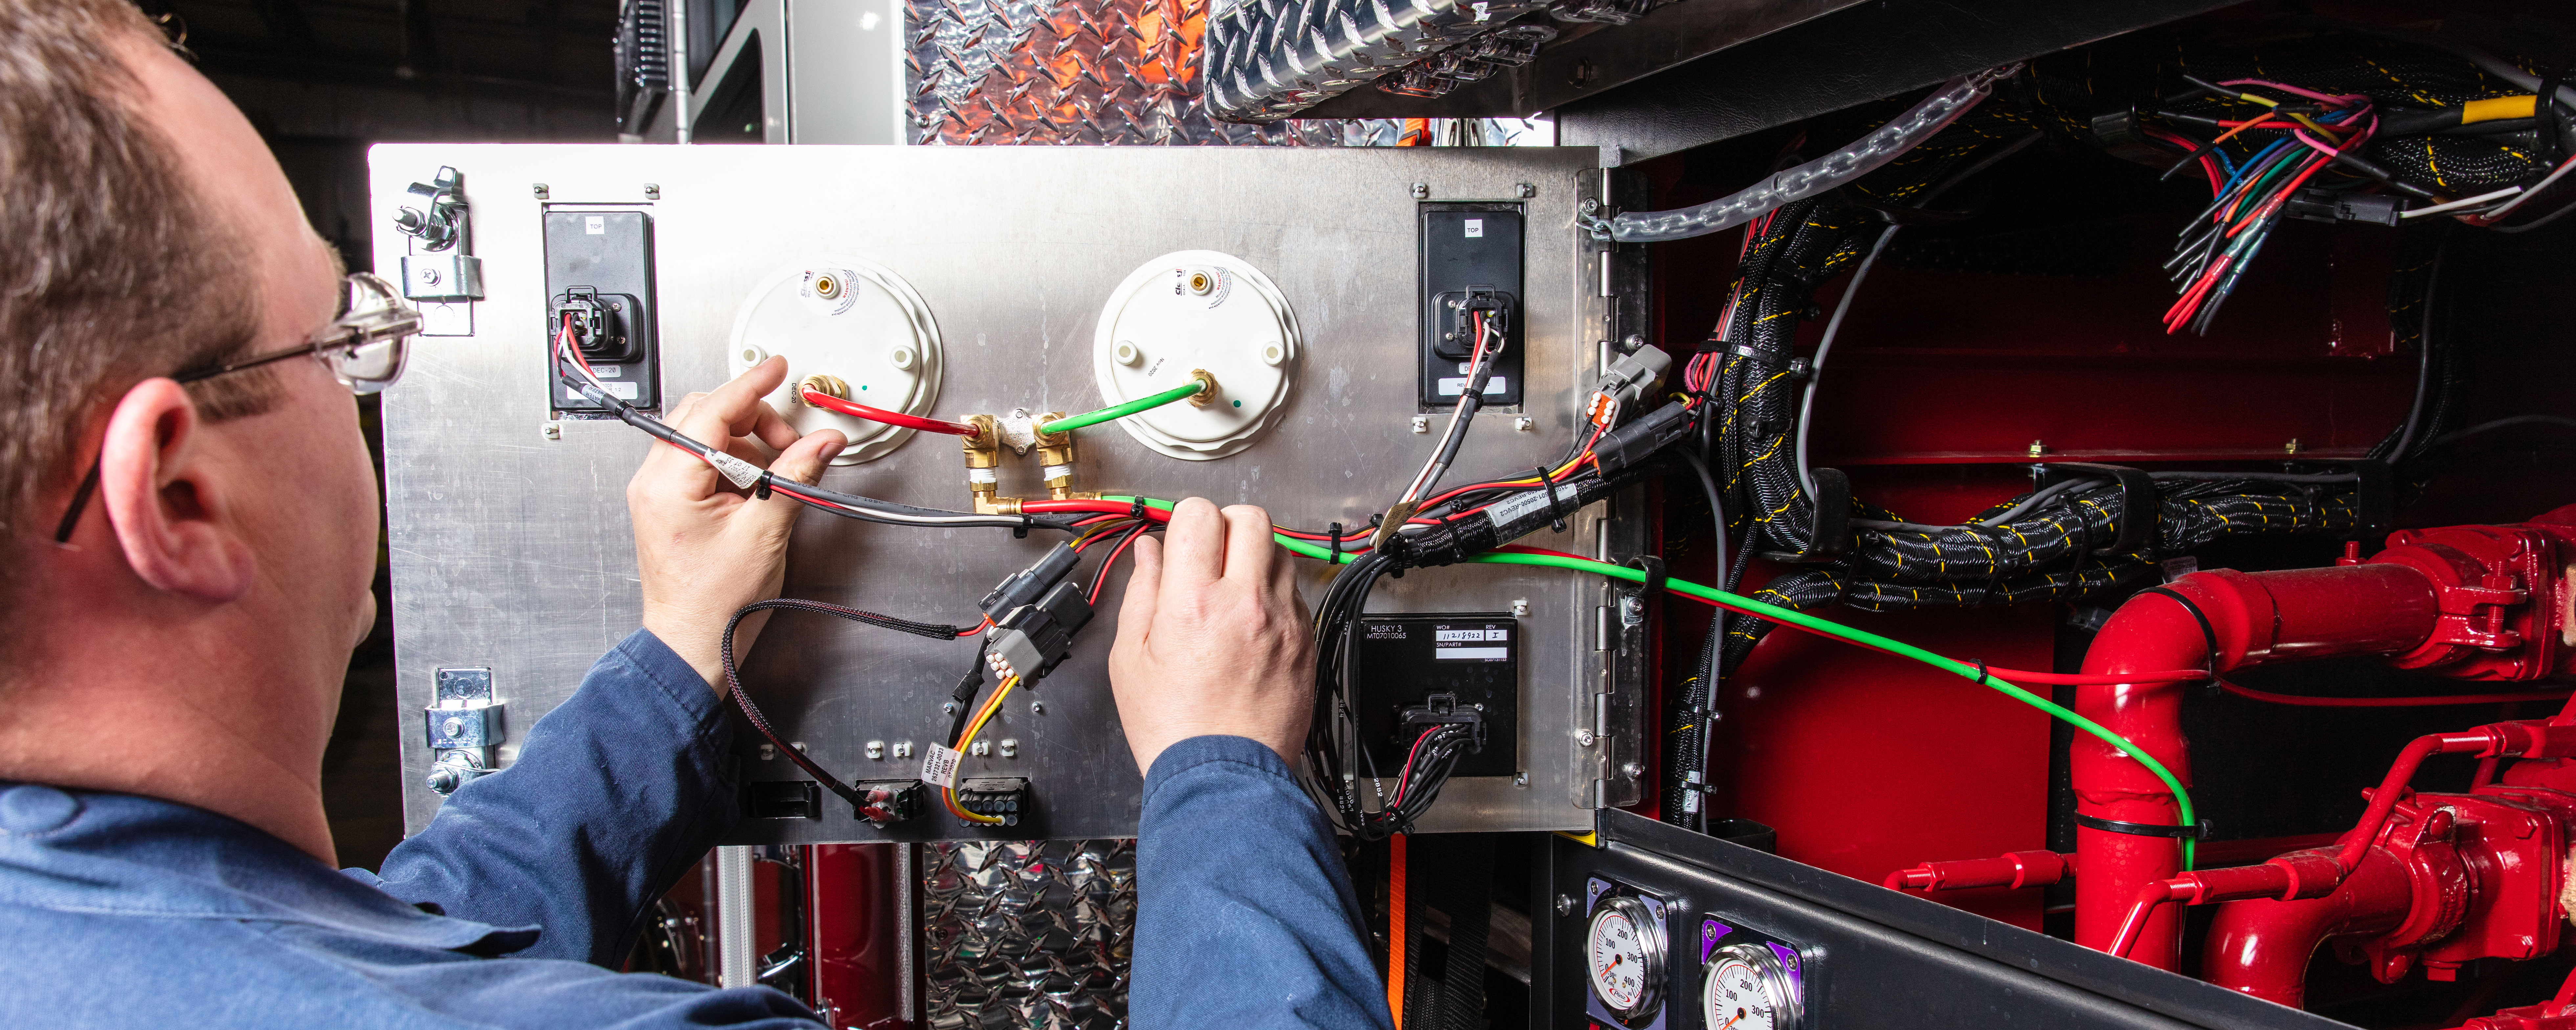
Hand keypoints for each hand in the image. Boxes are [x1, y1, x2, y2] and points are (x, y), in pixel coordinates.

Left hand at [630, 356, 844, 693]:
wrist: (693, 644)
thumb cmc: (716, 604)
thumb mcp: (765, 533)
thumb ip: (796, 477)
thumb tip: (822, 442)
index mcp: (668, 483)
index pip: (711, 411)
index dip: (750, 386)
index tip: (774, 369)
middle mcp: (654, 481)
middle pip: (706, 416)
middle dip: (754, 421)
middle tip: (789, 444)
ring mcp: (658, 492)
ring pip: (706, 437)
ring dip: (748, 445)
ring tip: (776, 478)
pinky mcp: (669, 503)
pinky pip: (703, 462)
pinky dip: (735, 465)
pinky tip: (757, 491)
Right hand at [1107, 498, 1315, 772]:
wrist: (1224, 779)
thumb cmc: (1174, 729)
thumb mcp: (1130, 658)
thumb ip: (1141, 593)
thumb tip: (1149, 552)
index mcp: (1194, 603)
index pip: (1199, 514)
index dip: (1183, 519)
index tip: (1178, 539)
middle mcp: (1247, 604)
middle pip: (1250, 518)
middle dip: (1225, 524)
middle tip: (1209, 551)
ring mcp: (1283, 623)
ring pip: (1280, 551)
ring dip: (1253, 556)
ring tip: (1231, 588)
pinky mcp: (1305, 643)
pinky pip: (1295, 593)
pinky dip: (1274, 594)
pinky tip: (1251, 620)